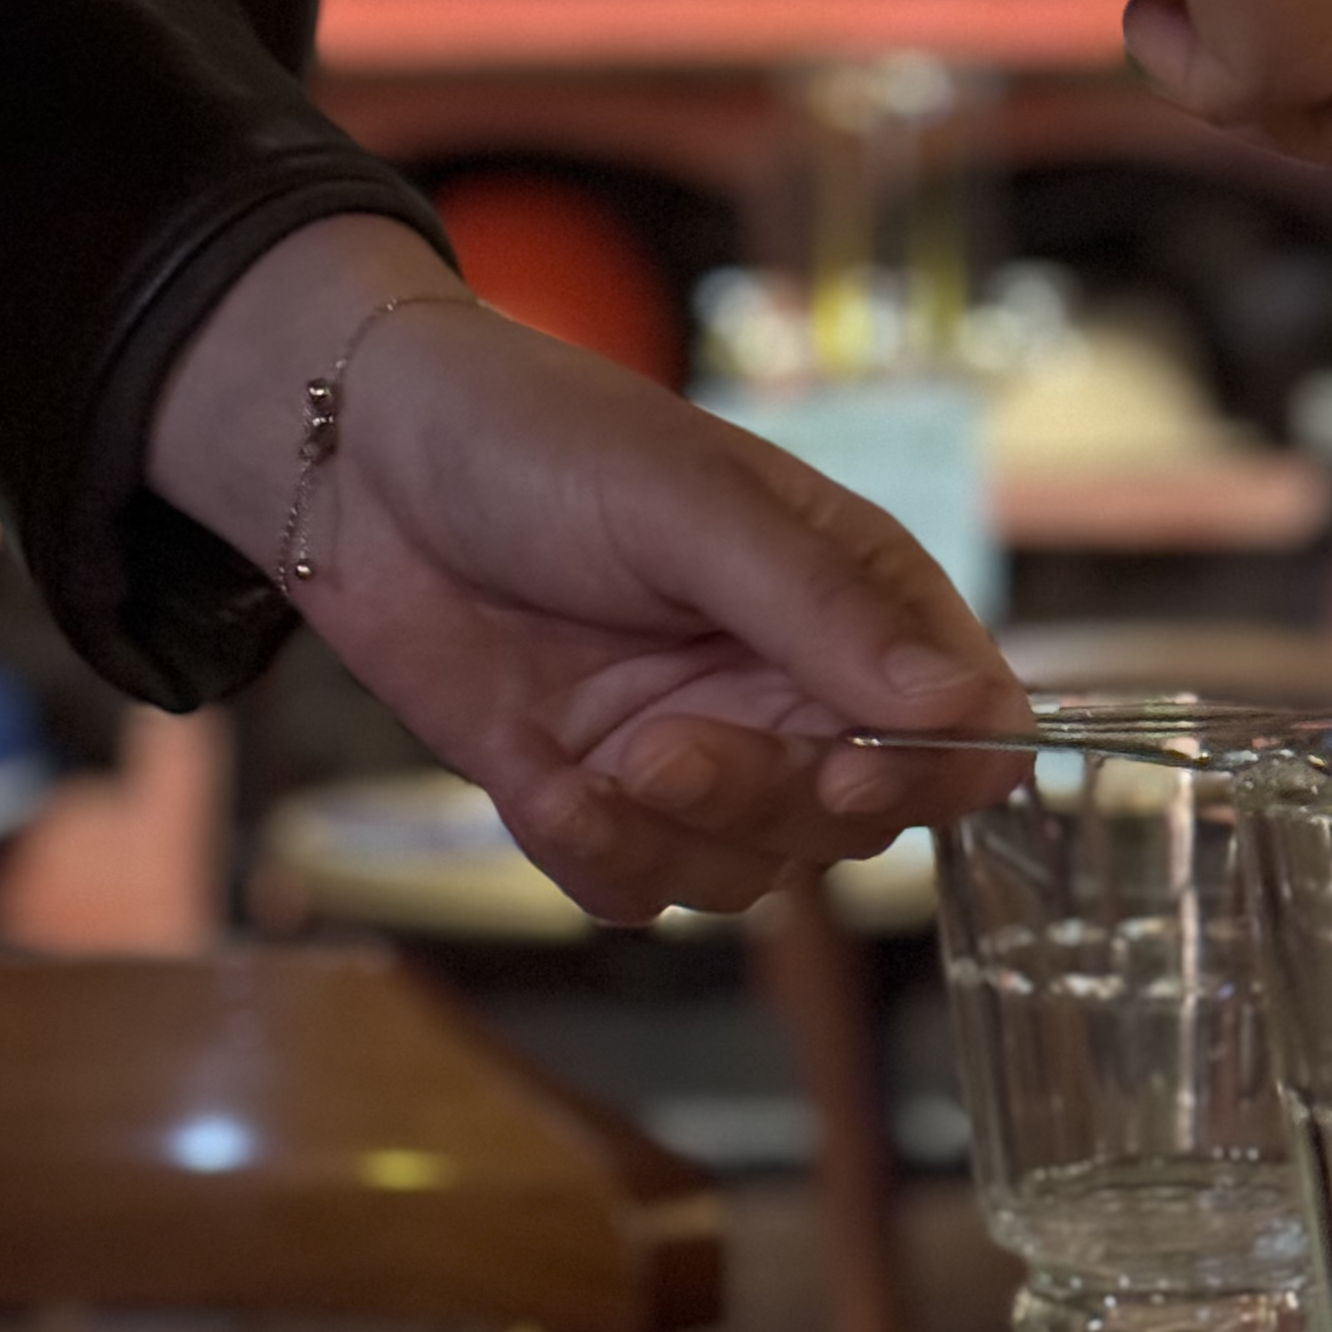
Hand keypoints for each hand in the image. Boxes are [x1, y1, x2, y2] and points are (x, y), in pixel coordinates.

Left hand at [147, 220, 1029, 923]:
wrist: (357, 464)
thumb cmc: (543, 441)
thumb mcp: (693, 505)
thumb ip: (825, 610)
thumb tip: (974, 716)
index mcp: (853, 595)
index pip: (963, 719)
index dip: (932, 770)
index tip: (854, 775)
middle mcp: (790, 684)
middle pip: (852, 817)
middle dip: (762, 800)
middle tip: (666, 751)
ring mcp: (698, 746)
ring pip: (749, 871)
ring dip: (669, 838)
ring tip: (592, 764)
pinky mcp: (597, 798)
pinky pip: (639, 890)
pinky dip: (593, 859)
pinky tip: (537, 780)